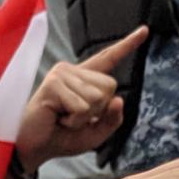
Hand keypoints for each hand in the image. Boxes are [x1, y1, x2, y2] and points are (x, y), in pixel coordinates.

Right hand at [18, 28, 147, 163]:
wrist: (34, 148)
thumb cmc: (61, 138)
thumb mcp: (96, 133)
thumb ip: (112, 119)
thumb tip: (119, 100)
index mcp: (84, 79)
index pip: (109, 58)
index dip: (127, 45)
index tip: (145, 30)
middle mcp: (73, 71)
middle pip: (110, 87)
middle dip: (98, 111)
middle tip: (73, 117)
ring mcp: (62, 74)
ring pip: (97, 98)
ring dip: (84, 118)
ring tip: (63, 118)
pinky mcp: (53, 83)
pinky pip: (82, 107)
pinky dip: (74, 121)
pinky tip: (58, 118)